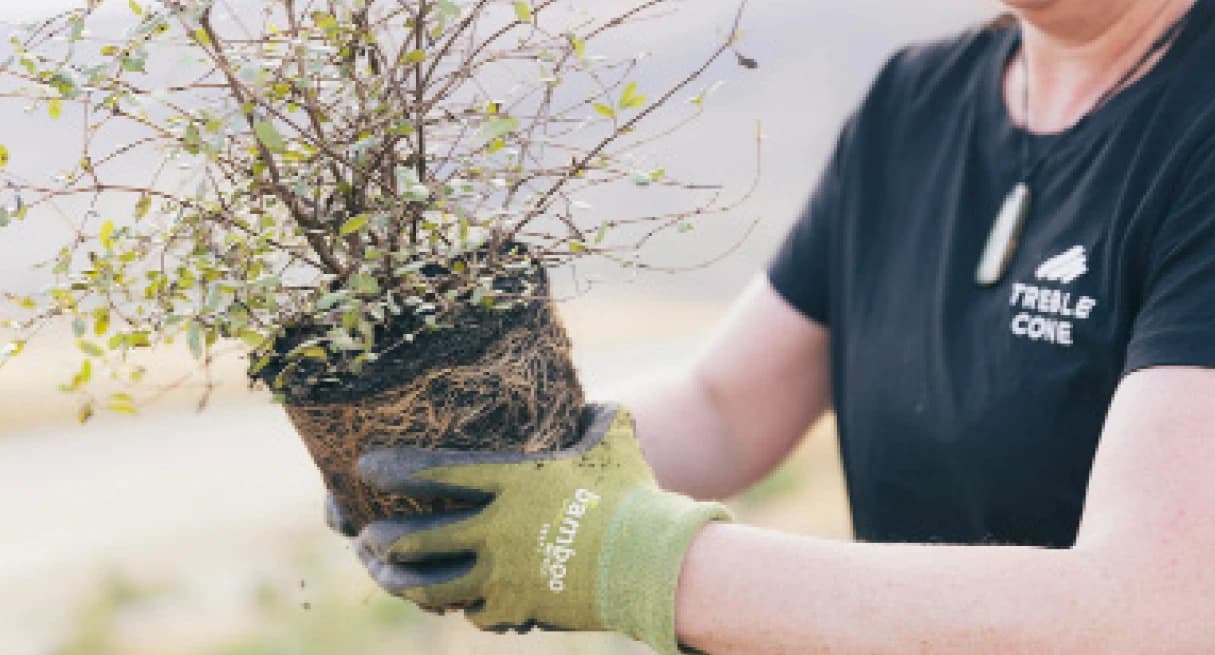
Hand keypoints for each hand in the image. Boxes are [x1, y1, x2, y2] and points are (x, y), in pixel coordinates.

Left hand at [354, 404, 730, 654]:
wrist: (651, 558)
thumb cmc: (632, 491)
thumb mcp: (613, 439)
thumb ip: (594, 419)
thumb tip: (596, 404)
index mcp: (509, 481)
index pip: (433, 473)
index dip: (394, 471)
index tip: (366, 469)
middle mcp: (494, 528)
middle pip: (418, 538)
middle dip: (383, 538)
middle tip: (368, 535)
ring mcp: (502, 573)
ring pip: (432, 586)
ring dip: (402, 582)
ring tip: (386, 575)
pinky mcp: (518, 608)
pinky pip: (476, 612)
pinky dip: (465, 606)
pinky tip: (459, 603)